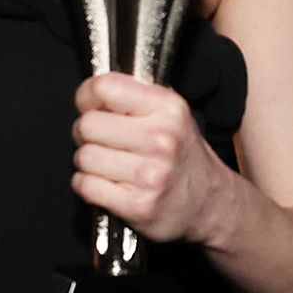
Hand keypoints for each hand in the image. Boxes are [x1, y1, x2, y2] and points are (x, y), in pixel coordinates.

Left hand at [71, 72, 234, 247]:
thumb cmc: (180, 155)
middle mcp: (161, 139)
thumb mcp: (170, 113)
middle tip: (105, 141)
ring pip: (84, 157)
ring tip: (111, 165)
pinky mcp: (138, 205)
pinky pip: (85, 185)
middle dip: (87, 134)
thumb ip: (133, 94)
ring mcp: (150, 174)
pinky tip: (110, 184)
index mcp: (168, 108)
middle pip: (87, 125)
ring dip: (89, 163)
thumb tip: (90, 92)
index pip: (104, 87)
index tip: (93, 107)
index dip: (88, 97)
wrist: (208, 203)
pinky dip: (89, 186)